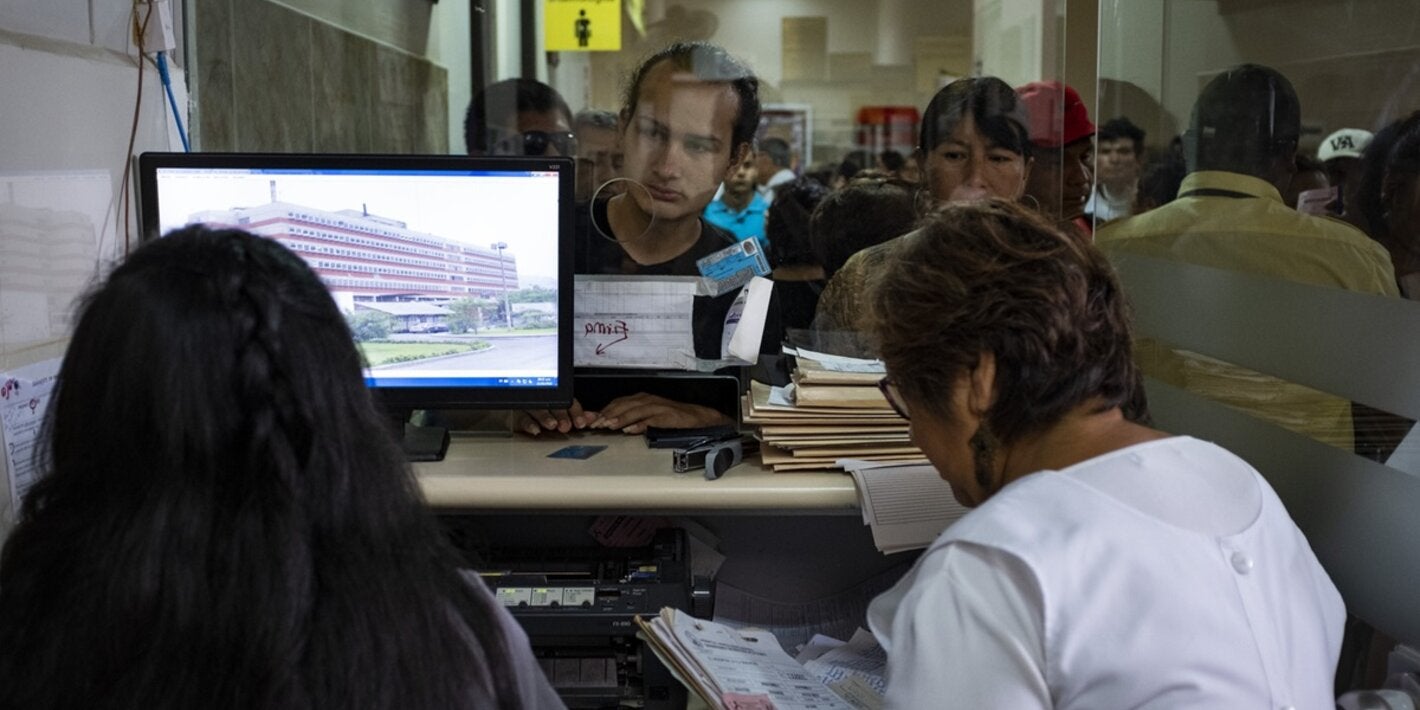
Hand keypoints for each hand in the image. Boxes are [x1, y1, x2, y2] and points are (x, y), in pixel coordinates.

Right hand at [510, 398, 594, 435]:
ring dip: (546, 417)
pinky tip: (535, 429)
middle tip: (566, 425)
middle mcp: (544, 401)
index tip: (581, 423)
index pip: (568, 402)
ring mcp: (531, 407)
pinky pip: (523, 418)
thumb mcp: (563, 413)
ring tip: (552, 425)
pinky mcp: (518, 415)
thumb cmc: (545, 411)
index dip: (576, 412)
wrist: (518, 408)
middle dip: (562, 415)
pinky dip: (529, 424)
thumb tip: (594, 417)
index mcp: (557, 399)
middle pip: (553, 405)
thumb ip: (578, 416)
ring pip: (538, 409)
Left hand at [588, 393, 732, 433]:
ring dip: (620, 418)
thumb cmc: (671, 417)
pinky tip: (630, 430)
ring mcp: (658, 407)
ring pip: (635, 411)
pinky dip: (639, 424)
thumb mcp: (648, 415)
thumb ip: (630, 418)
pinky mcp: (667, 416)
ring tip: (608, 425)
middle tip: (595, 424)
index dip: (603, 411)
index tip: (590, 420)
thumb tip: (610, 424)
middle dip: (607, 414)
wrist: (696, 417)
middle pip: (623, 405)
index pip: (618, 403)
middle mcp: (648, 400)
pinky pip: (651, 420)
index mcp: (641, 399)